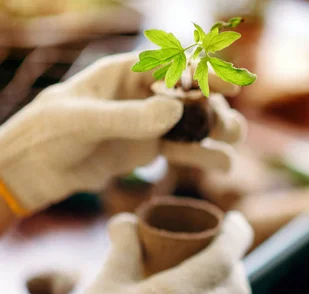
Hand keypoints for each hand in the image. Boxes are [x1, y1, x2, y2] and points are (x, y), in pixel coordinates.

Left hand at [0, 52, 245, 214]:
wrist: (35, 169)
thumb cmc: (48, 133)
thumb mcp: (83, 121)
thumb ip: (129, 117)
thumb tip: (175, 111)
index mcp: (127, 74)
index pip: (175, 66)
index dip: (206, 74)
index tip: (231, 87)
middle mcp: (145, 95)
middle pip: (195, 95)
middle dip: (217, 109)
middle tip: (229, 128)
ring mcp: (151, 123)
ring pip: (197, 123)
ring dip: (218, 131)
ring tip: (229, 147)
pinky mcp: (152, 149)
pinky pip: (187, 150)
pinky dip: (206, 156)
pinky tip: (220, 164)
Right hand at [31, 211, 253, 293]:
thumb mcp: (108, 281)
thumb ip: (124, 247)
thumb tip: (127, 222)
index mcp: (183, 291)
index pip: (226, 255)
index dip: (237, 234)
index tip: (235, 221)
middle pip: (239, 287)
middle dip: (235, 267)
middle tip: (222, 257)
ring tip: (218, 291)